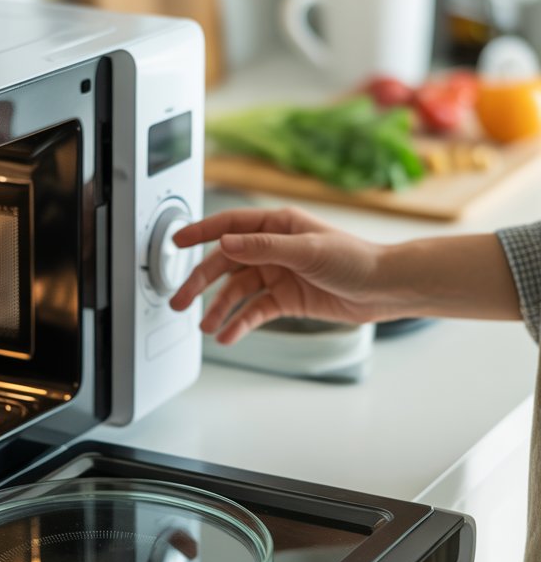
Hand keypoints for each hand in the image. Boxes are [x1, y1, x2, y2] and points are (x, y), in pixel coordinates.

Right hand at [169, 206, 385, 343]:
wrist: (383, 289)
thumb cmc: (355, 259)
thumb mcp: (307, 250)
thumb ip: (263, 247)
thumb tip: (225, 243)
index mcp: (277, 226)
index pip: (229, 225)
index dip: (200, 232)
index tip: (176, 241)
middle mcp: (274, 249)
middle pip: (226, 263)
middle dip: (201, 282)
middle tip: (180, 299)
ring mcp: (278, 274)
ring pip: (238, 291)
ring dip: (220, 308)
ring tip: (207, 326)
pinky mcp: (286, 299)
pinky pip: (255, 311)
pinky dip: (241, 323)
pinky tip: (229, 335)